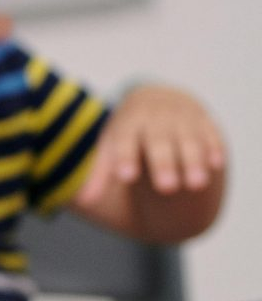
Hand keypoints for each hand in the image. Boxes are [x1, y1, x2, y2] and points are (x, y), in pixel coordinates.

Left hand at [78, 83, 226, 209]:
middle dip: (163, 164)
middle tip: (166, 189)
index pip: (124, 140)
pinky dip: (213, 148)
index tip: (125, 177)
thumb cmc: (130, 131)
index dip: (125, 157)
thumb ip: (101, 173)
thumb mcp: (112, 146)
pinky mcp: (204, 121)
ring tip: (196, 186)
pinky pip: (210, 133)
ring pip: (188, 139)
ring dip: (192, 161)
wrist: (158, 99)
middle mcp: (154, 117)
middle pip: (158, 141)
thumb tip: (83, 201)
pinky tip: (215, 164)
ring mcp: (181, 117)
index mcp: (128, 123)